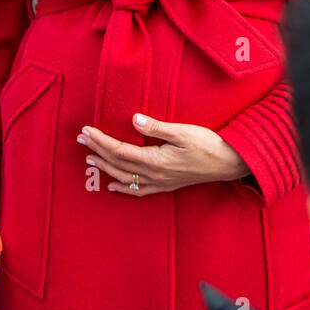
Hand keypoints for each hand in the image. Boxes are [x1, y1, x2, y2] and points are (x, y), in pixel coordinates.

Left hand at [77, 113, 248, 195]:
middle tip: (80, 140)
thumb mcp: (182, 132)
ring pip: (124, 178)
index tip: (87, 131)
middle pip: (118, 164)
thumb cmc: (208, 144)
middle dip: (97, 151)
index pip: (120, 150)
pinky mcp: (166, 186)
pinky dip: (123, 189)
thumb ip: (156, 127)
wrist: (229, 163)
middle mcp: (154, 175)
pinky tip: (113, 186)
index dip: (101, 141)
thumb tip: (133, 119)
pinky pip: (139, 191)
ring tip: (90, 159)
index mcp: (155, 161)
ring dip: (105, 168)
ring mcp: (160, 183)